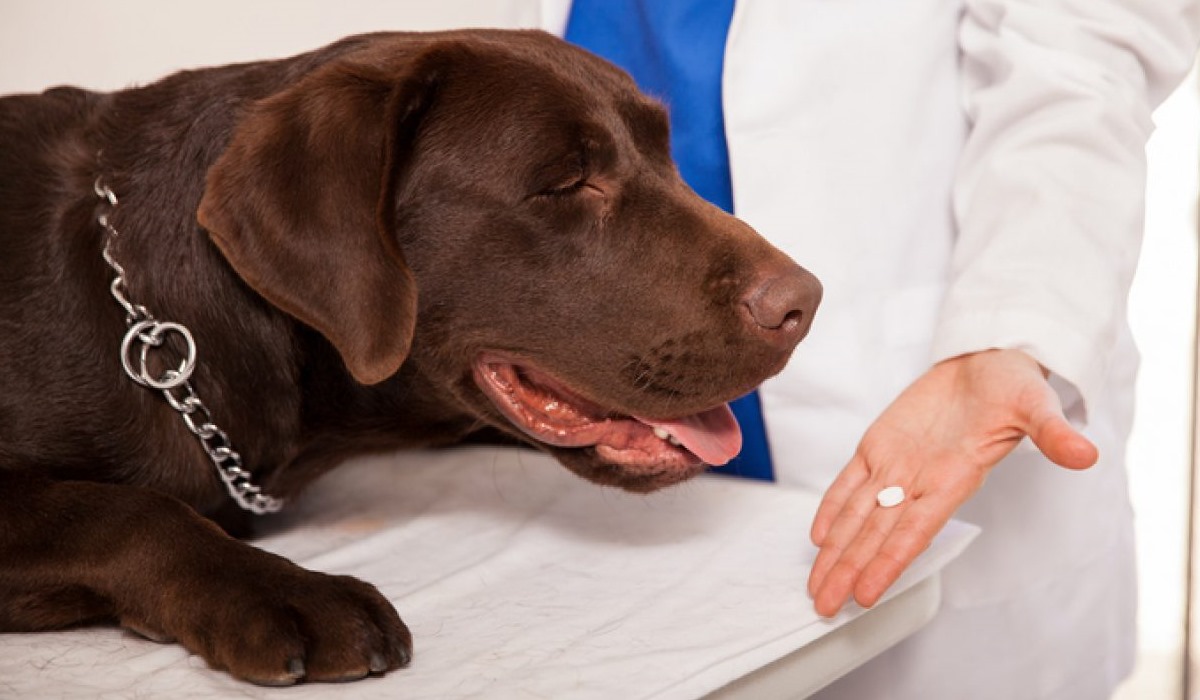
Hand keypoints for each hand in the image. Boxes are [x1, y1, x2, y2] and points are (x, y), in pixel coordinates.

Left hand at [805, 348, 1097, 616]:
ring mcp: (897, 464)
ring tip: (817, 585)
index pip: (914, 531)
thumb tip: (1087, 454)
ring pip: (859, 515)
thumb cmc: (1012, 385)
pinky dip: (834, 507)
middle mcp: (921, 480)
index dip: (888, 562)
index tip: (866, 594)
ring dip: (836, 551)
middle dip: (849, 569)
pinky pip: (851, 482)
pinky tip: (818, 535)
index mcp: (954, 478)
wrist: (988, 360)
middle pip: (877, 534)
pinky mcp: (880, 445)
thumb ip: (1053, 432)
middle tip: (824, 605)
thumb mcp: (1036, 402)